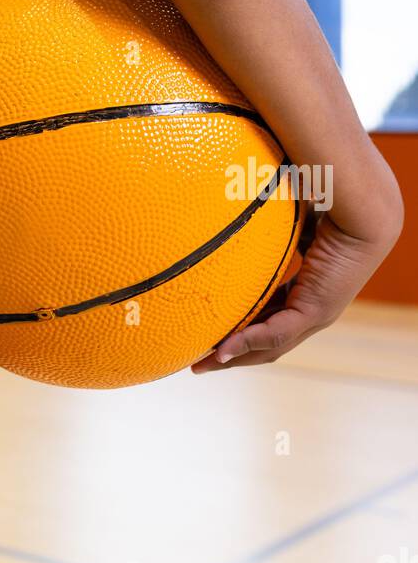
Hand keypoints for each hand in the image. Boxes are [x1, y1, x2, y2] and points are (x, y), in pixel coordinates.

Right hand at [190, 202, 402, 373]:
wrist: (364, 214)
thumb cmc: (332, 208)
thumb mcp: (291, 224)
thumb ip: (269, 227)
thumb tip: (237, 198)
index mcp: (307, 293)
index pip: (270, 320)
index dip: (241, 330)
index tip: (213, 334)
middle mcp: (312, 312)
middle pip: (267, 344)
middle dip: (232, 356)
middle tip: (198, 362)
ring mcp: (316, 316)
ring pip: (269, 347)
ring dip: (234, 358)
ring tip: (202, 364)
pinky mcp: (316, 312)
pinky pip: (277, 333)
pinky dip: (248, 342)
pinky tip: (223, 350)